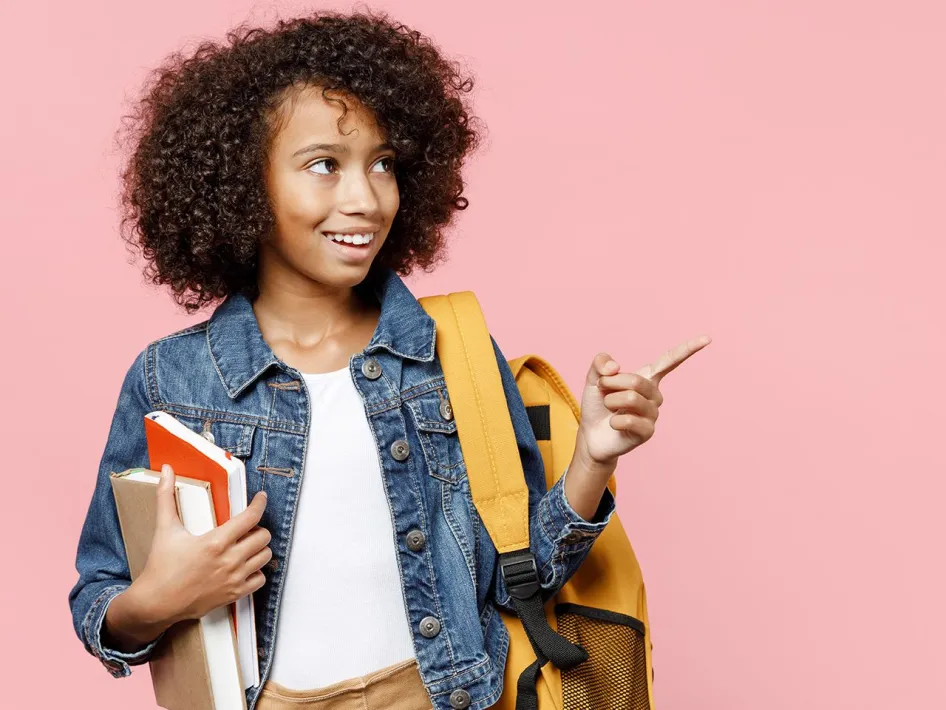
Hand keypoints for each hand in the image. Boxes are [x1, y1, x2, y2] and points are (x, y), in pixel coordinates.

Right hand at [130, 464, 271, 626]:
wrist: (156, 603)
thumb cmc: (161, 566)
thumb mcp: (165, 528)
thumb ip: (166, 496)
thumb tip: (167, 470)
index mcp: (215, 542)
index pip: (250, 517)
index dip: (260, 503)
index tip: (261, 498)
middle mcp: (229, 561)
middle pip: (263, 536)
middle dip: (257, 527)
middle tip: (247, 526)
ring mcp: (233, 579)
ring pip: (265, 557)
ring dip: (259, 548)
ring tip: (246, 544)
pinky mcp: (234, 595)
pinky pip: (260, 580)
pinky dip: (256, 571)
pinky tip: (245, 565)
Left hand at [575, 335, 711, 467]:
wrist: (591, 435)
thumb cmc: (597, 405)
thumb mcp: (594, 379)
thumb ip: (600, 365)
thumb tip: (614, 367)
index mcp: (647, 378)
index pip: (669, 361)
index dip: (687, 349)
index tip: (707, 339)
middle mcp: (655, 395)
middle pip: (636, 381)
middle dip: (611, 384)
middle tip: (603, 391)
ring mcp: (653, 414)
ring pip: (631, 399)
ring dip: (610, 401)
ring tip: (609, 408)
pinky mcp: (648, 432)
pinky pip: (629, 420)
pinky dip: (614, 421)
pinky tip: (614, 424)